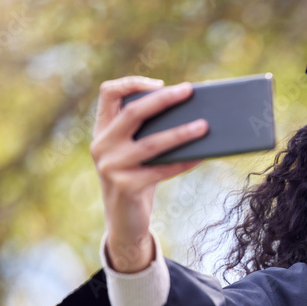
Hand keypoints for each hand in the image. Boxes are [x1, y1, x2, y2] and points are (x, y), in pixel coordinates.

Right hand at [90, 76, 209, 271]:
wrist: (123, 222)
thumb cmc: (136, 179)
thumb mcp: (133, 153)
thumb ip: (147, 133)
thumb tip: (191, 112)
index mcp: (102, 131)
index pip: (107, 93)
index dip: (132, 83)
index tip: (159, 83)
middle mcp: (101, 146)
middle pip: (132, 112)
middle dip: (163, 99)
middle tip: (189, 91)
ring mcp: (111, 167)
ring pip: (151, 143)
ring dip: (181, 133)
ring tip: (204, 126)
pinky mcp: (126, 187)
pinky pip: (161, 170)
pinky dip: (183, 162)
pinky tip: (202, 155)